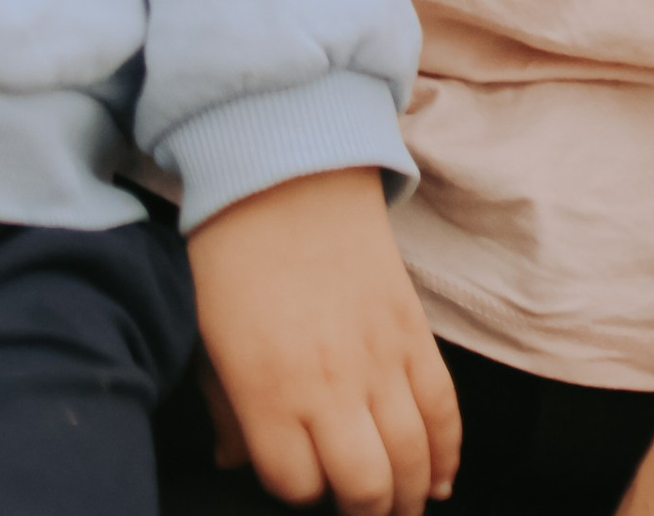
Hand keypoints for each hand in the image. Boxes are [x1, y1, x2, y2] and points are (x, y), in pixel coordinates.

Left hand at [188, 169, 460, 514]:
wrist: (284, 173)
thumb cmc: (233, 252)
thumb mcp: (205, 330)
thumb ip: (223, 405)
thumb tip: (233, 461)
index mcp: (266, 389)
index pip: (295, 484)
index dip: (296, 489)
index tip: (296, 474)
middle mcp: (328, 386)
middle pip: (365, 489)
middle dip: (363, 511)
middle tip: (357, 508)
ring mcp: (379, 361)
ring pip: (412, 462)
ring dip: (410, 496)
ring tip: (399, 505)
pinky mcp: (414, 334)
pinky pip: (444, 413)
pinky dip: (448, 454)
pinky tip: (439, 478)